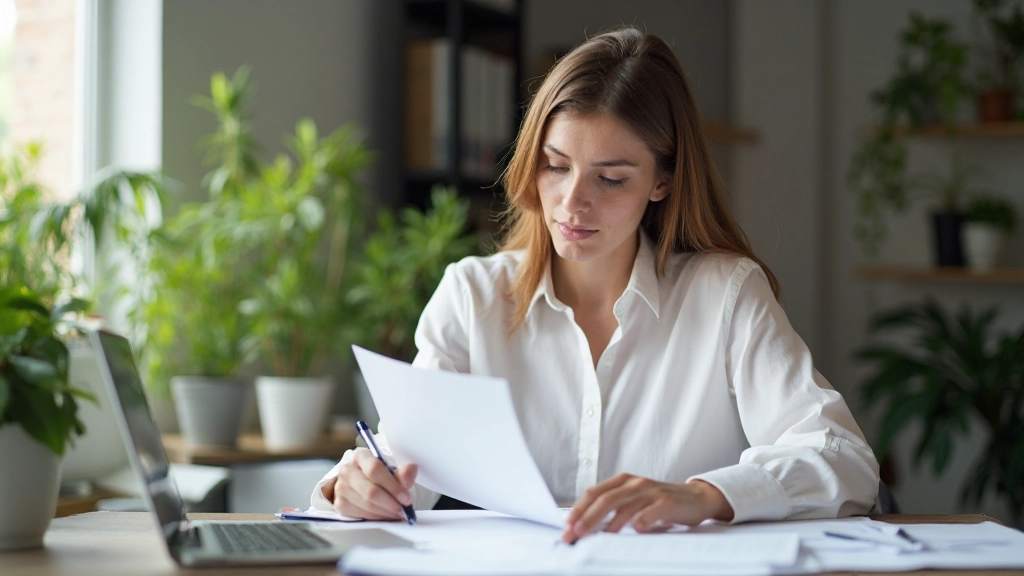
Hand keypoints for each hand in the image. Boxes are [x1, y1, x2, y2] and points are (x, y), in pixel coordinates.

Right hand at [321, 449, 417, 519]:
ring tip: (397, 513)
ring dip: (385, 512)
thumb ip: (404, 472)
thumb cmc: (379, 476)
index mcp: (361, 456)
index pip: (375, 469)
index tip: (406, 498)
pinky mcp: (339, 503)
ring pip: (366, 504)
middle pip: (370, 490)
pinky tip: (385, 515)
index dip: (393, 486)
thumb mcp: (393, 470)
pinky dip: (376, 517)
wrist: (361, 484)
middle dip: (390, 503)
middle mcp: (347, 470)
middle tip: (403, 510)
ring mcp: (341, 487)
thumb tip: (409, 472)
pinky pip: (360, 514)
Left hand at [562, 474, 733, 542]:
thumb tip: (584, 526)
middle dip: (587, 518)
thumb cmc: (660, 502)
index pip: (594, 493)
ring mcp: (651, 491)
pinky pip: (650, 512)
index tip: (567, 526)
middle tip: (575, 534)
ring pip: (624, 507)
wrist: (696, 497)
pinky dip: (640, 522)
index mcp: (623, 481)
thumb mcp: (635, 500)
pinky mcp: (667, 502)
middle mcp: (635, 483)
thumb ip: (614, 508)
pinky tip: (633, 531)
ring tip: (596, 538)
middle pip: (605, 499)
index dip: (579, 509)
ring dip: (608, 524)